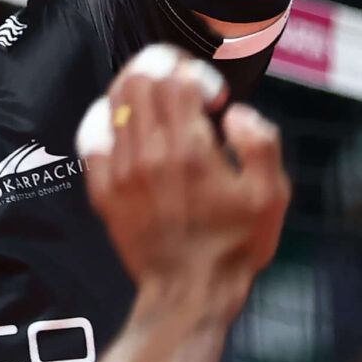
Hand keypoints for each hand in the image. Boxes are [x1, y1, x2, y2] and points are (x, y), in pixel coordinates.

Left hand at [78, 45, 290, 309]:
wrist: (189, 293)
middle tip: (181, 84)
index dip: (195, 72)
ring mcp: (121, 171)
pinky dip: (106, 119)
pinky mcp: (103, 190)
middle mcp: (150, 153)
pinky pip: (90, 136)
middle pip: (140, 80)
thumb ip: (261, 143)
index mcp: (191, 150)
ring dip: (136, 87)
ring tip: (156, 99)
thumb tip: (236, 112)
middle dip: (162, 68)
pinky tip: (126, 127)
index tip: (212, 95)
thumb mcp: (271, 196)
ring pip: (114, 101)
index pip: (176, 78)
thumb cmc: (235, 245)